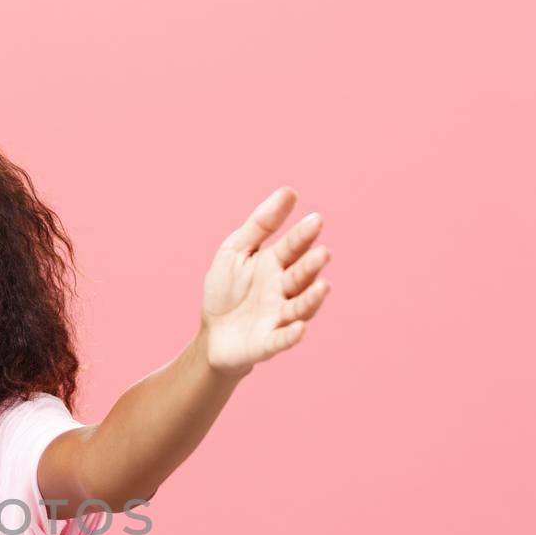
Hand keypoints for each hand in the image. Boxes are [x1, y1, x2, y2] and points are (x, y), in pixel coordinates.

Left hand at [198, 186, 332, 377]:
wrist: (212, 335)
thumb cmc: (226, 290)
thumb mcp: (236, 250)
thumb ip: (261, 224)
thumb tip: (290, 191)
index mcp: (276, 264)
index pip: (293, 246)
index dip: (303, 235)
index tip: (315, 220)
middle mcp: (284, 289)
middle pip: (300, 275)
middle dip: (311, 265)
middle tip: (322, 253)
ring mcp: (279, 316)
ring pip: (300, 306)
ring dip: (312, 298)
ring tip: (323, 287)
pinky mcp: (269, 343)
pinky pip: (282, 339)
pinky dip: (291, 335)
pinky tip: (299, 328)